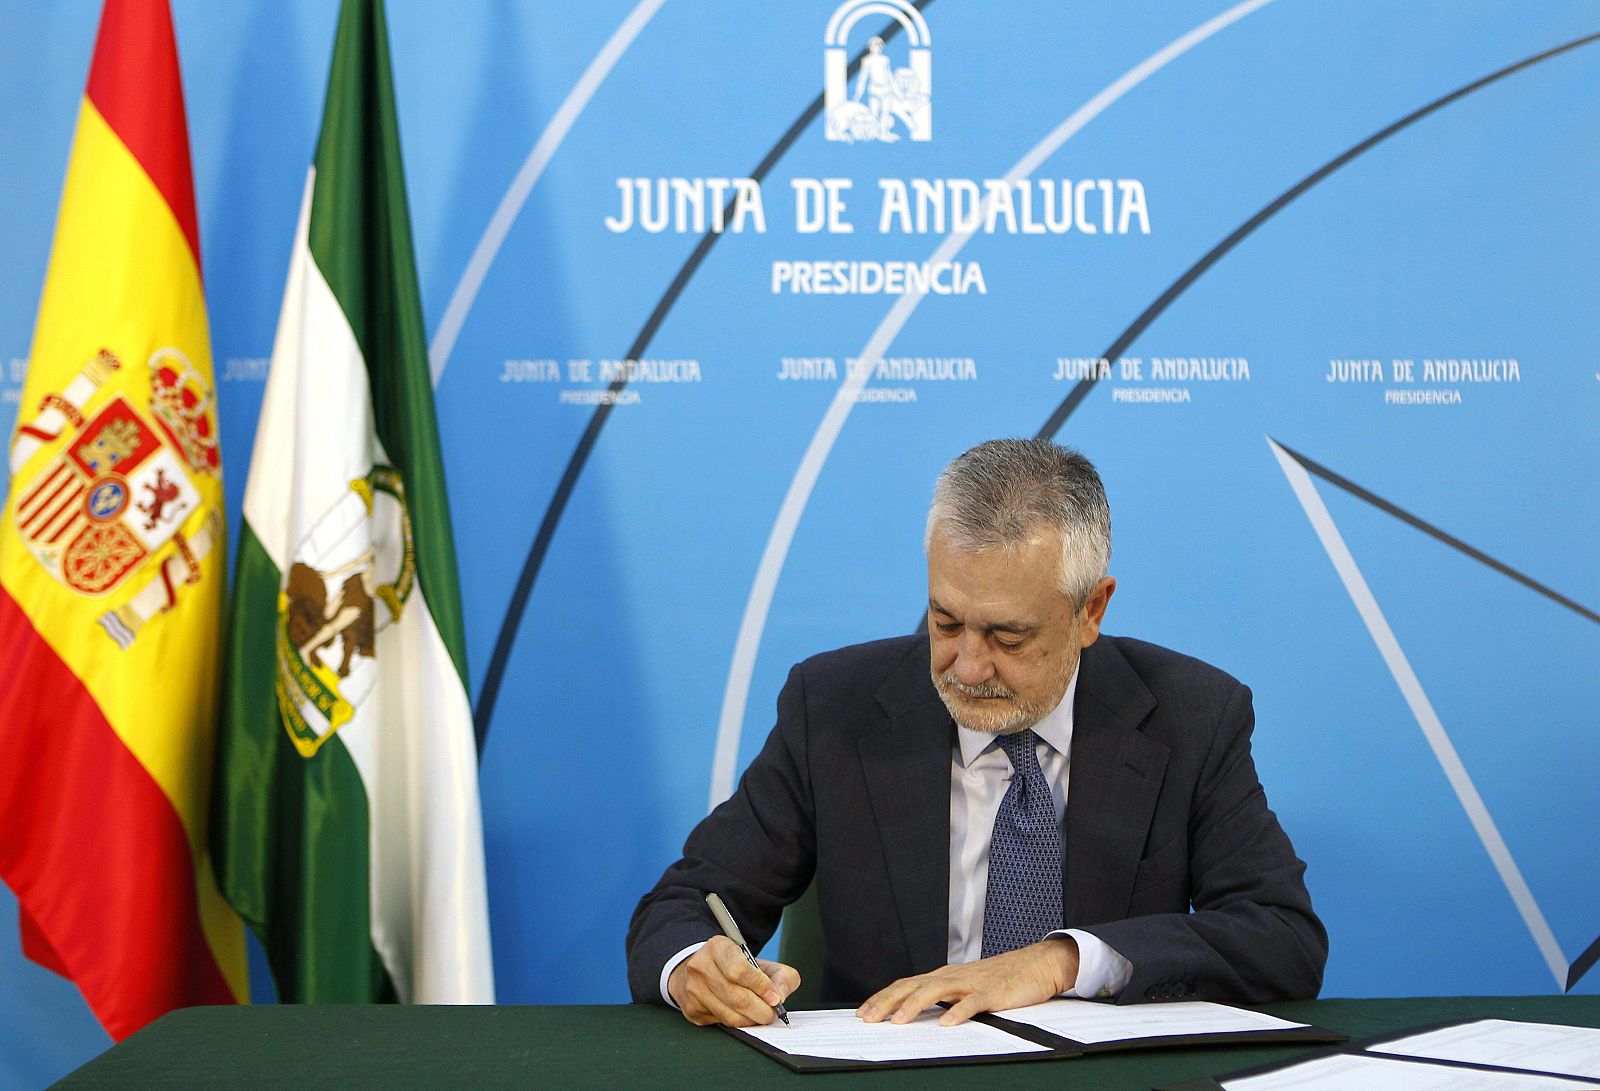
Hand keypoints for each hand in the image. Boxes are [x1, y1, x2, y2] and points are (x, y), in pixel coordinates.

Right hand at [666, 935, 800, 1026]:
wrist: (702, 969)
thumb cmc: (734, 966)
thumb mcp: (760, 961)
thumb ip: (780, 975)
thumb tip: (780, 996)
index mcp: (717, 947)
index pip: (739, 970)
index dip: (761, 986)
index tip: (775, 996)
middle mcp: (701, 967)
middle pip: (736, 998)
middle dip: (760, 1010)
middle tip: (772, 1012)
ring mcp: (694, 990)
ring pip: (729, 1015)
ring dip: (751, 1019)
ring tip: (761, 1015)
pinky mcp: (692, 1009)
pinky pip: (721, 1023)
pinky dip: (738, 1023)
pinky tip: (743, 1015)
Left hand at [857, 936, 1078, 1025]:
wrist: (1035, 965)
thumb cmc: (999, 979)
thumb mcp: (965, 988)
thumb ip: (943, 998)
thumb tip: (914, 1013)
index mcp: (944, 976)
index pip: (906, 985)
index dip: (883, 998)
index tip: (863, 1012)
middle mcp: (952, 976)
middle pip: (913, 986)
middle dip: (888, 1001)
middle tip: (868, 1017)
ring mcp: (971, 982)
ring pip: (936, 990)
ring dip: (915, 1005)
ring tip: (899, 1020)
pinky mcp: (992, 991)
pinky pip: (973, 1002)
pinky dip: (958, 1012)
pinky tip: (946, 1023)